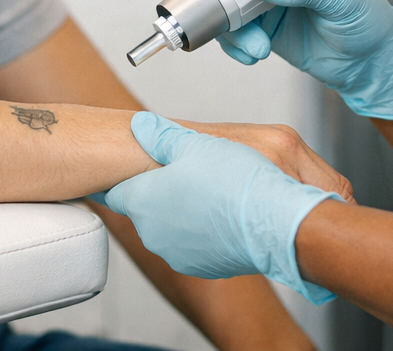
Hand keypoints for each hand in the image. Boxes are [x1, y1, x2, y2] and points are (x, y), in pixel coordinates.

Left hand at [105, 113, 339, 302]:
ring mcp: (179, 255)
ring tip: (214, 190)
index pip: (115, 190)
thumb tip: (139, 126)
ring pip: (173, 226)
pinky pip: (196, 242)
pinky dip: (205, 229)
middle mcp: (154, 235)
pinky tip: (226, 212)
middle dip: (162, 191)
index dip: (124, 175)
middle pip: (148, 207)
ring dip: (185, 210)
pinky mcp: (204, 267)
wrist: (277, 222)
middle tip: (187, 172)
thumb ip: (161, 137)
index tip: (128, 168)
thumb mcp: (195, 144)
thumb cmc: (237, 180)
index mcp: (144, 202)